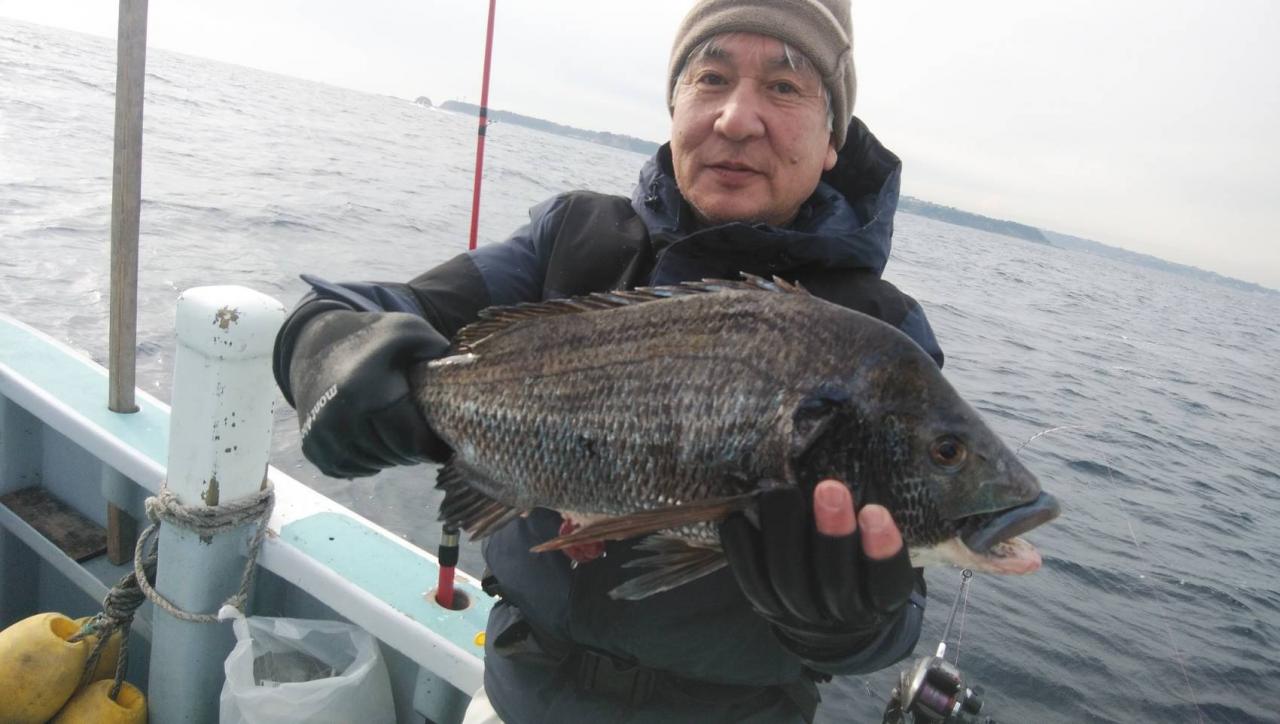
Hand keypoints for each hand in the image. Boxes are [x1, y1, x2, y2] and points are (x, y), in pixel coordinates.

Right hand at [285, 310, 451, 476]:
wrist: (317, 346)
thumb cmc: (374, 339)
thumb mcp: (410, 331)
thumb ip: (440, 352)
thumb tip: (467, 376)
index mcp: (368, 391)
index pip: (412, 443)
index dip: (433, 448)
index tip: (443, 442)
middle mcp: (338, 417)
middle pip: (394, 457)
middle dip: (413, 451)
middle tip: (421, 435)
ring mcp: (321, 435)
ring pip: (373, 465)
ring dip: (391, 456)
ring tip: (398, 434)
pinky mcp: (311, 447)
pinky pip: (350, 469)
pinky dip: (367, 461)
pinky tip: (374, 439)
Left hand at [719, 480, 915, 661]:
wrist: (831, 617)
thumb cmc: (861, 565)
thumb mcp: (875, 550)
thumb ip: (870, 523)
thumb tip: (856, 464)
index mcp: (881, 602)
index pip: (886, 583)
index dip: (881, 551)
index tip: (874, 511)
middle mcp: (843, 615)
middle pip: (835, 583)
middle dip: (832, 534)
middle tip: (829, 488)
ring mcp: (803, 615)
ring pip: (789, 581)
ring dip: (785, 534)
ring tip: (782, 492)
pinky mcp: (768, 608)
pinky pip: (753, 583)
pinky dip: (743, 550)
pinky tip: (739, 518)